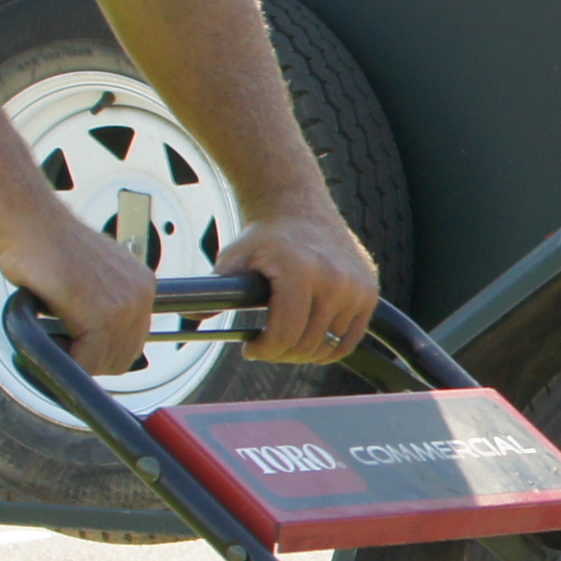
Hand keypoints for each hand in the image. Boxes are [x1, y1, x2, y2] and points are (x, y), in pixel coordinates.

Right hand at [1, 211, 158, 376]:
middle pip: (122, 356)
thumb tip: (99, 338)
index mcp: (141, 285)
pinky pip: (86, 361)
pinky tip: (50, 335)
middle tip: (62, 342)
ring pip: (105, 362)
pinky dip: (64, 358)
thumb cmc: (49, 248)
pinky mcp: (101, 316)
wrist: (30, 225)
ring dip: (75, 357)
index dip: (101, 351)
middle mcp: (140, 295)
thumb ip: (104, 303)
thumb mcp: (91, 275)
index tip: (77, 344)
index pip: (132, 342)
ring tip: (54, 334)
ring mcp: (124, 306)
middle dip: (90, 357)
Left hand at [221, 196, 378, 366]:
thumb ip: (215, 292)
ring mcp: (356, 287)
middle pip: (306, 344)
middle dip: (280, 353)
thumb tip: (191, 321)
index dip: (264, 350)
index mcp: (300, 271)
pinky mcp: (369, 292)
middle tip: (266, 346)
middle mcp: (334, 280)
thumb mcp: (233, 259)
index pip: (285, 334)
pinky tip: (310, 339)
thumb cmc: (264, 237)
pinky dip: (330, 346)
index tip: (251, 349)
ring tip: (286, 340)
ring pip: (328, 346)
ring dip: (304, 352)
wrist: (298, 207)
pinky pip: (349, 339)